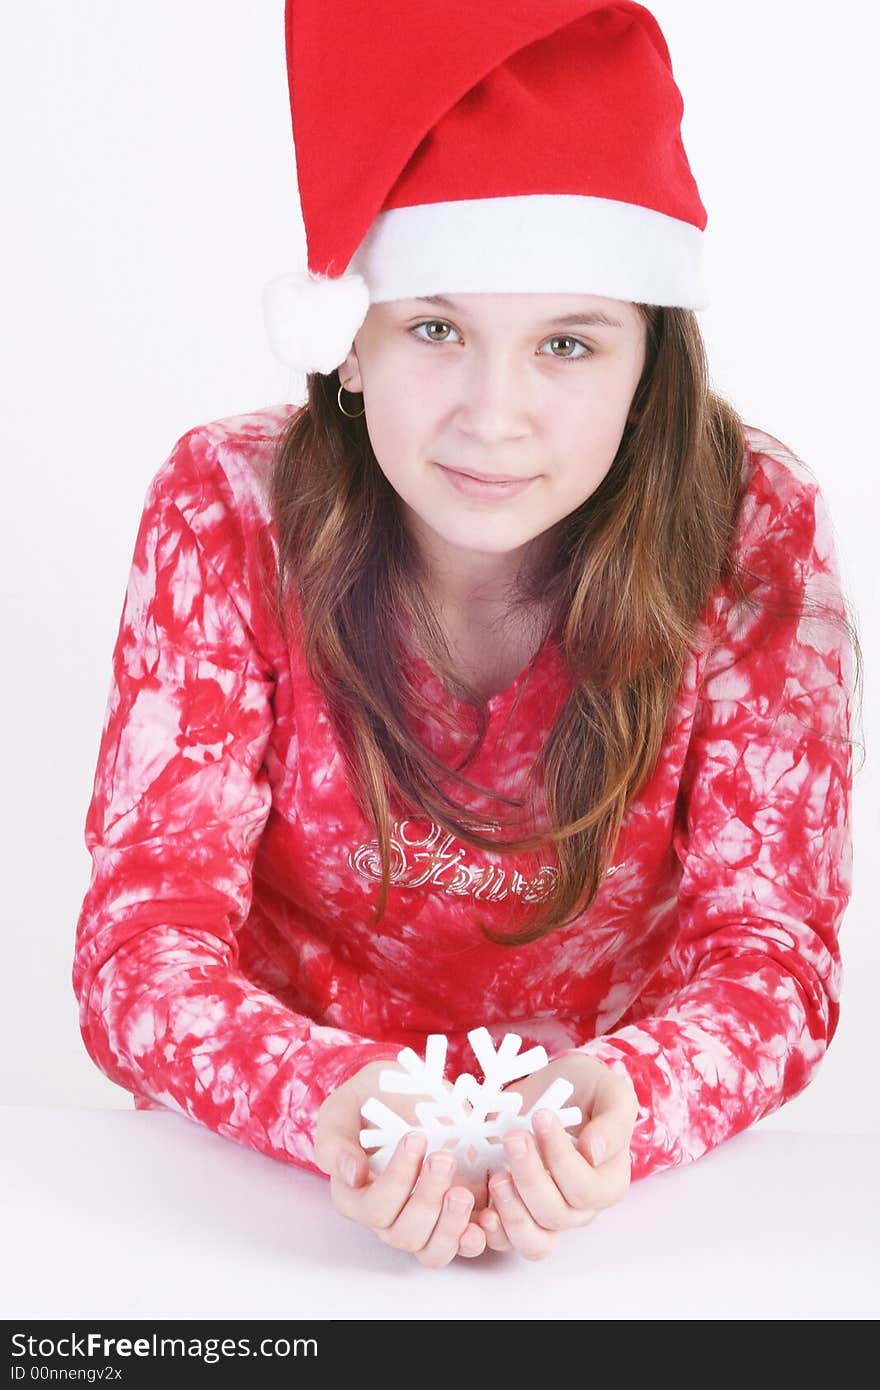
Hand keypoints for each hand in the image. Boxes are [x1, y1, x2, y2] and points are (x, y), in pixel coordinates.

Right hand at [314, 1058, 490, 1266]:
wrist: (407, 1090)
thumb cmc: (370, 1100)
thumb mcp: (342, 1109)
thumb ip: (335, 1141)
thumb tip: (350, 1174)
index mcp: (356, 1196)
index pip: (373, 1209)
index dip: (396, 1180)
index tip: (416, 1137)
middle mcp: (389, 1216)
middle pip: (404, 1234)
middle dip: (427, 1198)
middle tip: (443, 1158)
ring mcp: (424, 1218)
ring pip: (432, 1250)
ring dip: (450, 1226)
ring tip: (462, 1193)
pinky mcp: (455, 1215)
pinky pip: (463, 1246)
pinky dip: (476, 1239)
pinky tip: (486, 1219)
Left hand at [474, 1053, 638, 1260]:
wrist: (555, 1088)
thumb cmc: (587, 1089)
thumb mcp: (610, 1093)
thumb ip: (613, 1124)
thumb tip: (594, 1153)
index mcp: (607, 1183)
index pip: (586, 1189)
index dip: (562, 1159)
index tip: (541, 1117)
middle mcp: (578, 1208)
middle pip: (556, 1215)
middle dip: (530, 1177)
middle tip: (513, 1139)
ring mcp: (545, 1214)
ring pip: (533, 1241)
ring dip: (512, 1213)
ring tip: (497, 1178)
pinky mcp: (514, 1212)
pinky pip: (505, 1241)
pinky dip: (492, 1231)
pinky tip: (482, 1208)